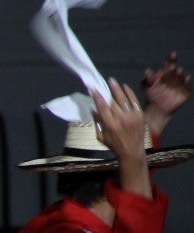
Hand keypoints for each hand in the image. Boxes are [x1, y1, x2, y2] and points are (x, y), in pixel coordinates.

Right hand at [92, 78, 150, 197]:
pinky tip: (124, 87)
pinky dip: (128, 93)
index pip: (102, 107)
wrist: (132, 151)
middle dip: (106, 91)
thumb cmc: (114, 145)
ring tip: (112, 80)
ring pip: (123, 98)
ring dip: (116, 88)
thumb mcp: (100, 136)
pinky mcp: (139, 114)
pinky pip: (133, 100)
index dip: (97, 97)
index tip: (93, 89)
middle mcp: (121, 118)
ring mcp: (132, 115)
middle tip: (101, 83)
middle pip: (112, 101)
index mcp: (110, 125)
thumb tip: (93, 109)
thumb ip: (97, 122)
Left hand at [142, 52, 189, 116]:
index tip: (173, 54)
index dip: (172, 58)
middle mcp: (175, 75)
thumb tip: (147, 70)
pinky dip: (187, 82)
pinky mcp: (185, 91)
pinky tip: (186, 78)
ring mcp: (181, 83)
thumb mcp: (147, 86)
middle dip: (174, 67)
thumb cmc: (151, 94)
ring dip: (180, 73)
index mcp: (166, 72)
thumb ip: (148, 79)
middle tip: (171, 67)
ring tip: (178, 71)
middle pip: (176, 69)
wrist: (157, 108)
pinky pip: (187, 85)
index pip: (170, 63)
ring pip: (182, 76)